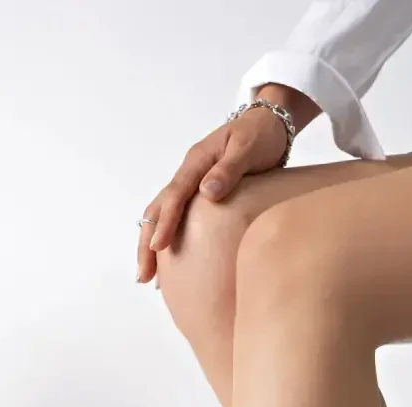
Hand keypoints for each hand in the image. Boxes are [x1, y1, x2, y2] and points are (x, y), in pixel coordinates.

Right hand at [136, 106, 287, 283]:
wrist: (268, 124)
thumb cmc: (260, 135)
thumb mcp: (248, 148)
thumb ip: (228, 170)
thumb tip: (207, 192)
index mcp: (197, 162)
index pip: (174, 196)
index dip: (165, 223)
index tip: (157, 247)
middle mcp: (188, 173)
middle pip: (157, 209)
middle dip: (146, 242)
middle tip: (143, 274)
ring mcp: (192, 184)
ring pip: (162, 216)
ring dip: (151, 245)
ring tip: (148, 277)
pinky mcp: (200, 195)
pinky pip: (178, 218)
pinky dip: (169, 239)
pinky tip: (169, 265)